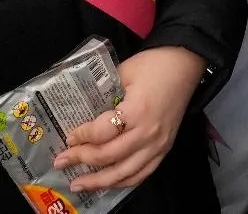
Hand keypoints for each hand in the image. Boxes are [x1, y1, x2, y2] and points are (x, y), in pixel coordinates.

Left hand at [53, 46, 206, 193]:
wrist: (186, 63)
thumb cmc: (154, 64)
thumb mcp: (124, 72)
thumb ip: (103, 93)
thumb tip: (82, 111)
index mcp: (137, 111)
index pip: (102, 133)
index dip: (82, 137)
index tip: (68, 138)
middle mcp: (148, 133)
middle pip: (110, 156)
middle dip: (82, 160)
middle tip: (61, 163)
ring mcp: (159, 144)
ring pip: (125, 173)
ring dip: (99, 181)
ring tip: (79, 184)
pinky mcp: (165, 148)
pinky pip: (142, 174)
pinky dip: (123, 181)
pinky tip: (107, 183)